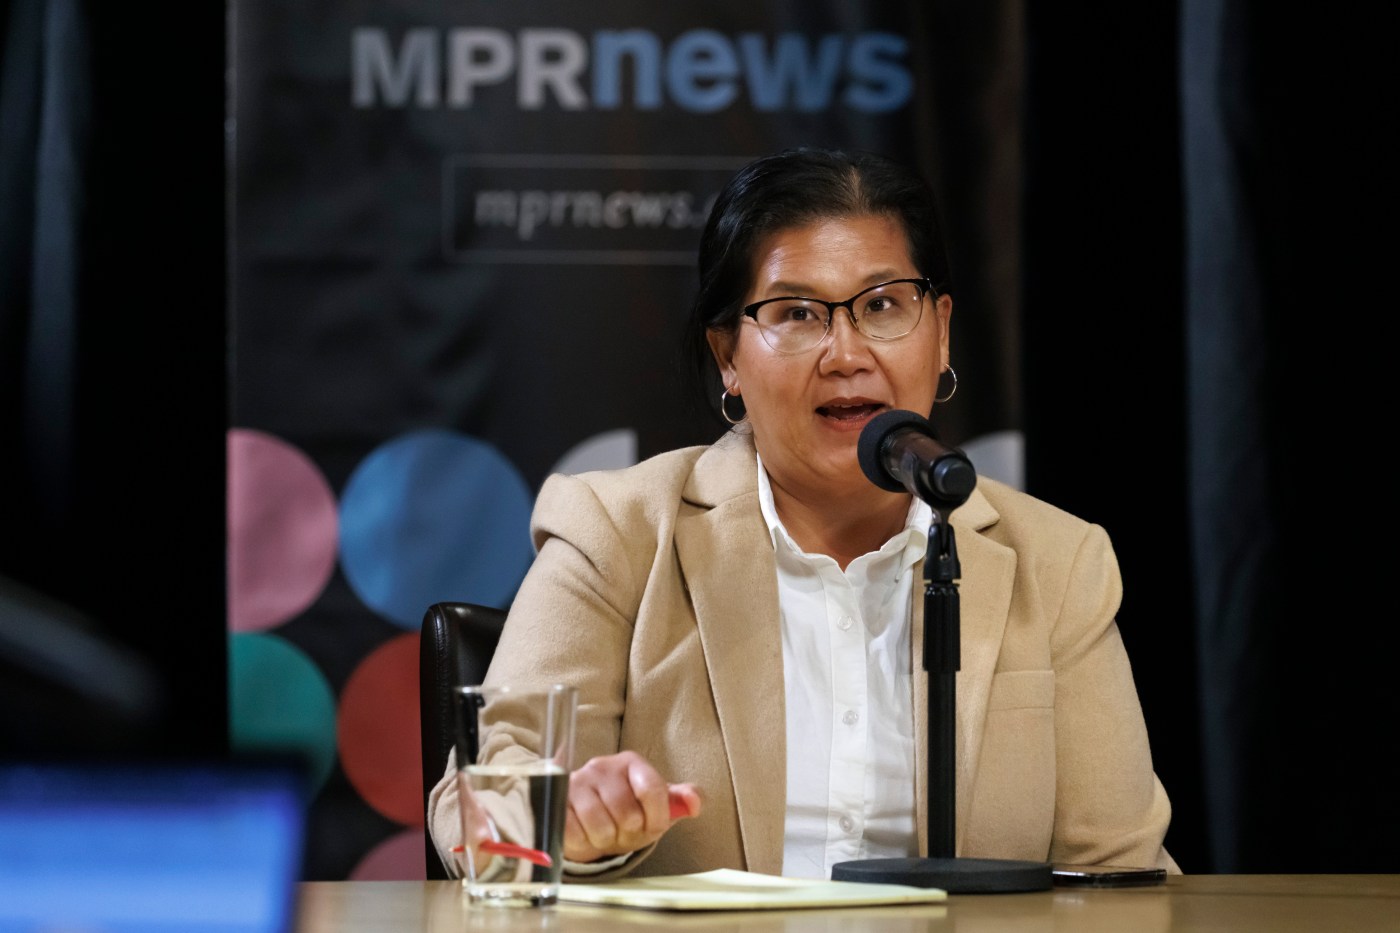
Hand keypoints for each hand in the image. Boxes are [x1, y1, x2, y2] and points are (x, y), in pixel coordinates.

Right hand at [564, 750, 702, 862]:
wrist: (586, 818)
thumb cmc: (627, 811)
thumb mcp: (657, 805)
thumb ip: (681, 800)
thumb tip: (695, 803)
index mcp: (632, 763)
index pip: (653, 790)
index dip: (656, 818)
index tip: (652, 827)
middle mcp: (603, 766)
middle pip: (627, 814)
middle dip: (629, 833)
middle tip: (623, 831)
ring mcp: (577, 782)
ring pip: (600, 826)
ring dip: (605, 840)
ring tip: (605, 833)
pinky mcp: (557, 801)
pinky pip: (574, 832)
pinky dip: (583, 842)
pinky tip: (585, 833)